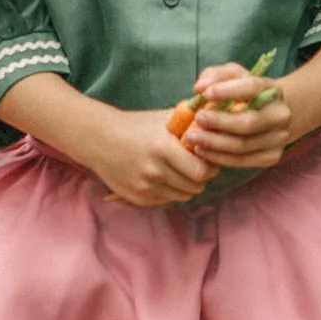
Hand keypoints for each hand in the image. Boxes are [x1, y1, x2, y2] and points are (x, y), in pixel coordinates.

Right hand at [78, 107, 220, 211]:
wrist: (98, 139)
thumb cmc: (135, 125)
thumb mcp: (164, 119)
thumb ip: (192, 122)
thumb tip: (221, 123)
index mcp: (163, 148)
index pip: (202, 171)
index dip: (209, 166)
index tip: (206, 158)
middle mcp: (154, 170)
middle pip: (195, 187)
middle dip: (199, 177)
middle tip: (195, 166)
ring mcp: (145, 187)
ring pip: (182, 196)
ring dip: (185, 185)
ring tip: (178, 170)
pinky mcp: (137, 198)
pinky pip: (166, 200)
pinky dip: (169, 191)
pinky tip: (162, 177)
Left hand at [178, 59, 295, 177]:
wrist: (268, 115)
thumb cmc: (242, 92)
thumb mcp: (230, 76)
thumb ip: (214, 76)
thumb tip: (200, 88)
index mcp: (271, 89)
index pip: (252, 88)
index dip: (228, 91)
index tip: (206, 94)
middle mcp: (280, 114)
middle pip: (248, 123)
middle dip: (219, 122)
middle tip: (197, 119)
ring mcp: (279, 138)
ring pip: (243, 145)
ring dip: (214, 143)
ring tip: (193, 137)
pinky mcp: (272, 156)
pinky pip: (242, 161)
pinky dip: (219, 158)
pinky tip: (202, 150)